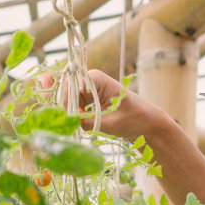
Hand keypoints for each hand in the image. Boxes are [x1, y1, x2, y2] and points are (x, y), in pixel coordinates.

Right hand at [38, 68, 157, 142]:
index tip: (67, 117)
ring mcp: (84, 91)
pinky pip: (69, 107)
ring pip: (63, 100)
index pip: (70, 85)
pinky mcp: (84, 102)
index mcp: (95, 78)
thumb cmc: (134, 118)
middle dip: (59, 105)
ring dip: (62, 112)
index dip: (65, 100)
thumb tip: (68, 122)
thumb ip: (88, 121)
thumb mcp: (111, 123)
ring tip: (66, 126)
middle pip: (62, 90)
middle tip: (60, 121)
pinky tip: (70, 126)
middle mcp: (87, 81)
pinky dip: (67, 116)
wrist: (146, 122)